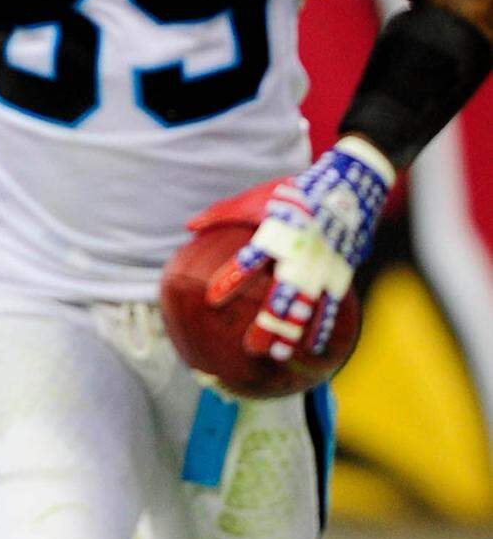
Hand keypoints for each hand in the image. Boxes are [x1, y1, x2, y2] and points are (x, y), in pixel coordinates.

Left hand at [205, 139, 393, 361]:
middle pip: (284, 292)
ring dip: (294, 331)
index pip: (251, 257)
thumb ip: (222, 213)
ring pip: (308, 305)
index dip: (232, 278)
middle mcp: (301, 250)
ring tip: (277, 355)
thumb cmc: (293, 191)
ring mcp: (324, 263)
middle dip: (269, 322)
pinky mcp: (341, 270)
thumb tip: (187, 227)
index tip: (212, 300)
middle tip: (251, 349)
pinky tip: (311, 347)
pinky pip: (332, 303)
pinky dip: (323, 325)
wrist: (350, 184)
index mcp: (278, 229)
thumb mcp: (257, 197)